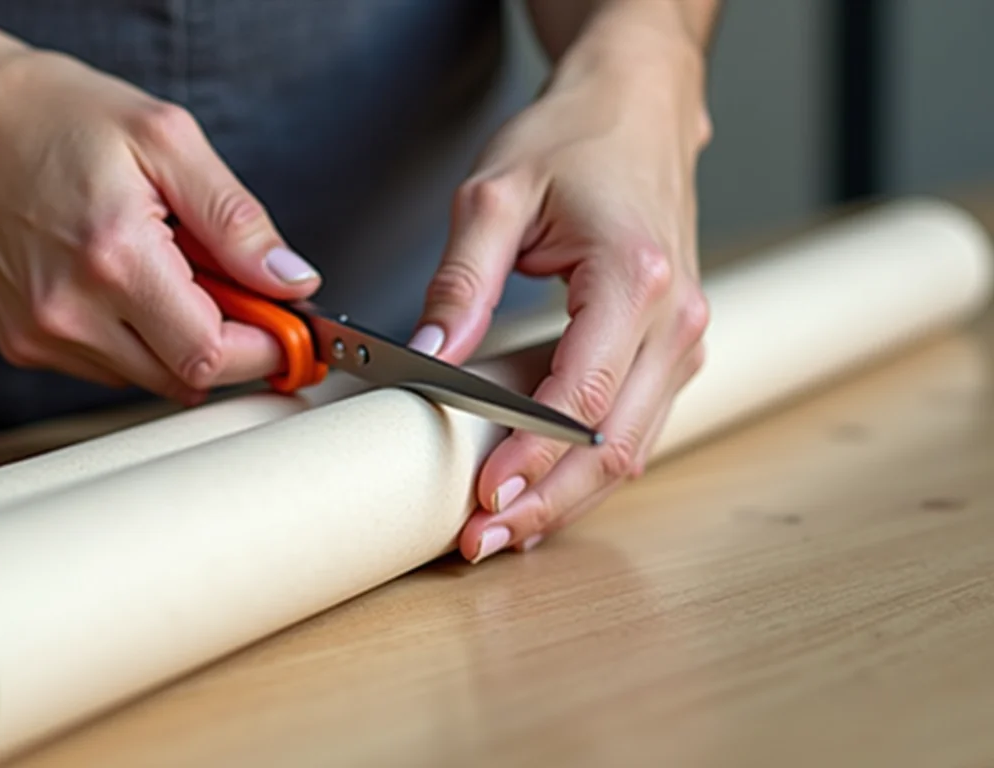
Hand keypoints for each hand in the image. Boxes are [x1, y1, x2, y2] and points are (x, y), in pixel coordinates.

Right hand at [0, 45, 319, 403]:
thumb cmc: (49, 115)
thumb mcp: (166, 140)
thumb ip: (236, 220)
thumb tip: (290, 280)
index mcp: (114, 257)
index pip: (213, 354)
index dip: (266, 348)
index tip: (289, 331)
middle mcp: (69, 310)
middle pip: (185, 378)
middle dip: (228, 341)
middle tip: (230, 285)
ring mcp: (39, 333)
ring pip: (148, 378)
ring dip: (178, 339)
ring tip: (163, 267)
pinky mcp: (20, 342)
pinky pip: (107, 367)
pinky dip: (134, 338)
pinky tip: (121, 280)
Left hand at [410, 33, 712, 561]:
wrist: (637, 107)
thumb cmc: (573, 139)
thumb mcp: (494, 193)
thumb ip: (460, 279)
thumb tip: (428, 355)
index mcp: (635, 277)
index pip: (584, 397)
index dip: (531, 457)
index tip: (483, 497)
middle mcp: (675, 318)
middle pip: (616, 445)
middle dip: (547, 502)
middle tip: (480, 540)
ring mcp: (682, 338)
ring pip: (633, 449)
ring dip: (568, 497)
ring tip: (502, 530)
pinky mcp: (672, 348)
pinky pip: (636, 427)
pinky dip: (588, 467)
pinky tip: (541, 489)